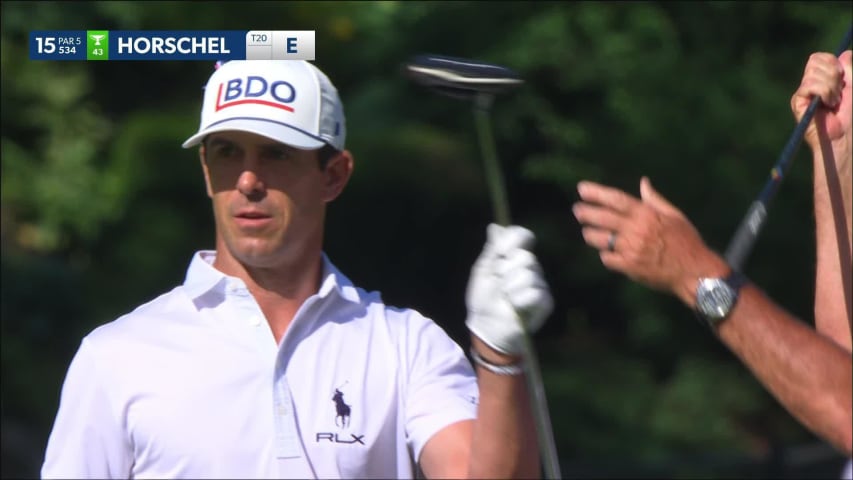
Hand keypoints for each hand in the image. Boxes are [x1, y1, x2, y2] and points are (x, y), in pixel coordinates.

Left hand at [465, 224, 552, 355]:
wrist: (486, 325)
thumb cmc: (483, 298)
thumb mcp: (483, 271)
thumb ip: (491, 250)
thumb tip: (494, 227)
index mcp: (514, 257)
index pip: (523, 236)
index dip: (514, 239)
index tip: (501, 250)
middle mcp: (530, 267)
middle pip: (525, 257)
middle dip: (505, 271)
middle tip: (498, 283)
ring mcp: (540, 284)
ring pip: (529, 275)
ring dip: (510, 288)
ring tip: (505, 298)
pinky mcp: (546, 301)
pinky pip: (535, 293)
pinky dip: (519, 300)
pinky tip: (515, 307)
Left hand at [573, 177, 727, 306]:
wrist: (695, 272)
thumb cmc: (687, 241)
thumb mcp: (674, 215)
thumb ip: (655, 199)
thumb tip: (643, 182)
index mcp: (646, 215)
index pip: (615, 199)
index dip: (596, 193)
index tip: (582, 189)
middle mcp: (636, 230)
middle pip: (602, 218)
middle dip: (586, 212)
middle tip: (577, 209)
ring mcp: (631, 249)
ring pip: (600, 239)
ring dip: (590, 234)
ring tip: (587, 231)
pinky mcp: (629, 267)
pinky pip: (608, 259)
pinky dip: (605, 255)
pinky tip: (605, 253)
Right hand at [791, 50, 851, 148]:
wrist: (846, 134)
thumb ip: (851, 68)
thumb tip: (843, 55)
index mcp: (825, 78)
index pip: (820, 58)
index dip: (833, 63)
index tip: (843, 78)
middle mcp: (812, 84)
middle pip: (814, 61)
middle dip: (832, 74)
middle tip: (839, 92)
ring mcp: (804, 93)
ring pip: (812, 72)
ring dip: (830, 86)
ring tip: (834, 102)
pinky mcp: (798, 102)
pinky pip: (809, 85)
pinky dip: (823, 92)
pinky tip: (827, 105)